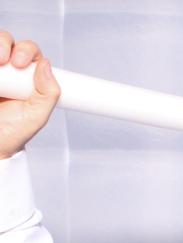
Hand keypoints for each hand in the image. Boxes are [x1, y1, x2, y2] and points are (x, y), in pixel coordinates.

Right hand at [0, 31, 59, 158]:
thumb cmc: (12, 131)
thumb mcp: (36, 116)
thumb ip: (48, 93)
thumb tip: (46, 65)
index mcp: (28, 77)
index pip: (30, 52)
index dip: (26, 51)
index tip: (20, 63)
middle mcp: (8, 69)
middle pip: (7, 41)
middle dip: (5, 44)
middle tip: (3, 61)